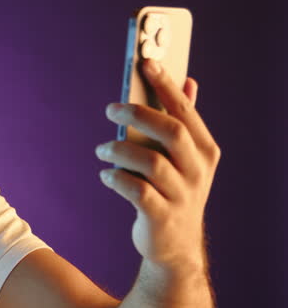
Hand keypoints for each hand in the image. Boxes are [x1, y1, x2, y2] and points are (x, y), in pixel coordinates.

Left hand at [96, 58, 220, 272]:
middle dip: (139, 113)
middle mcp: (198, 170)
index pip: (185, 110)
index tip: (146, 61)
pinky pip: (138, 192)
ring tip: (101, 150)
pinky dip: (117, 179)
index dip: (166, 84)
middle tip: (110, 107)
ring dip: (119, 149)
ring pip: (151, 162)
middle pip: (171, 131)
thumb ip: (184, 119)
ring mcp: (182, 195)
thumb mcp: (184, 156)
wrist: (175, 245)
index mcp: (204, 149)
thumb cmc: (173, 189)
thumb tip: (188, 79)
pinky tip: (106, 175)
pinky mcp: (162, 217)